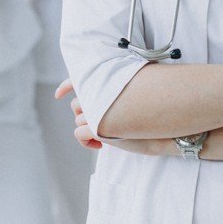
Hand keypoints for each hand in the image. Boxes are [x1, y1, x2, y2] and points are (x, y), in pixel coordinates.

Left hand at [55, 80, 169, 154]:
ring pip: (78, 119)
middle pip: (78, 103)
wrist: (163, 122)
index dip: (66, 86)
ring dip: (89, 126)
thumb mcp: (139, 84)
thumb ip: (121, 85)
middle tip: (102, 119)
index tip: (59, 94)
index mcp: (106, 80)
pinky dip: (86, 140)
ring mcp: (95, 110)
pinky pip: (79, 134)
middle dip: (85, 112)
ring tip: (108, 132)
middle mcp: (97, 93)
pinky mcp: (95, 128)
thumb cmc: (157, 103)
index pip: (78, 79)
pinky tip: (99, 144)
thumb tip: (110, 91)